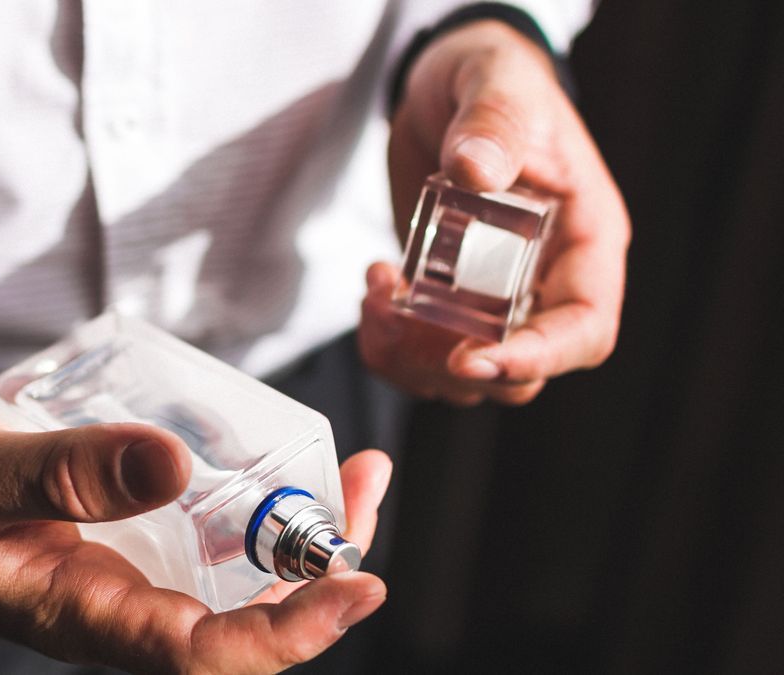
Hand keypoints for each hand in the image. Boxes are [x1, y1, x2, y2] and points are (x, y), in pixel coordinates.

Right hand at [0, 400, 391, 673]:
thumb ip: (63, 476)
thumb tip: (172, 465)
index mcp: (84, 620)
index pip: (209, 659)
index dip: (294, 633)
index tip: (361, 584)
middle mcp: (117, 609)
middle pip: (246, 623)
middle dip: (323, 568)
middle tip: (368, 485)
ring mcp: (122, 576)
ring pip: (234, 579)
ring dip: (301, 534)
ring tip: (352, 469)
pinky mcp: (118, 540)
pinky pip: (203, 537)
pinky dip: (250, 503)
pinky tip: (272, 457)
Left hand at [361, 20, 629, 405]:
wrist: (445, 84)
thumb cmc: (494, 80)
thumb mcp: (499, 86)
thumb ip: (494, 126)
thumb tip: (475, 171)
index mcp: (585, 239)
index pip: (585, 329)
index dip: (536, 358)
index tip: (472, 357)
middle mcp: (546, 279)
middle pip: (523, 372)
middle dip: (453, 364)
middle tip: (398, 316)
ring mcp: (496, 294)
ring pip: (467, 374)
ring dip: (411, 357)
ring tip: (377, 289)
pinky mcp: (448, 295)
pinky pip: (425, 351)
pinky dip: (390, 342)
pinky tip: (375, 285)